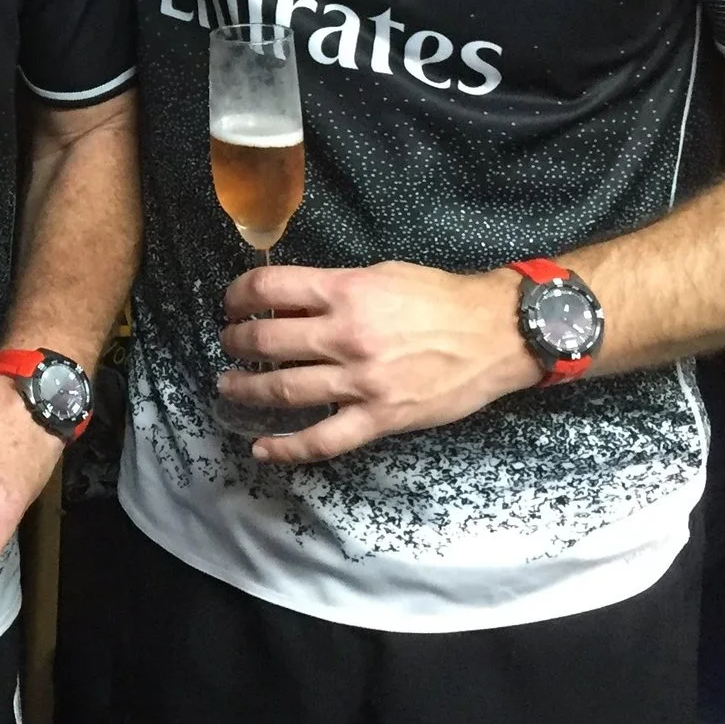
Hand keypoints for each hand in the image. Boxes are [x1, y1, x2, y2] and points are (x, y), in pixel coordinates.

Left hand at [219, 261, 536, 464]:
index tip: (232, 304)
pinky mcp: (379, 417)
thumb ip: (335, 289)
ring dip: (246, 389)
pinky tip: (262, 449)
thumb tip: (292, 301)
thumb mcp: (381, 274)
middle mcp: (345, 335)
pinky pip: (322, 440)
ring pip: (283, 390)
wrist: (496, 334)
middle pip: (266, 340)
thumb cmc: (441, 298)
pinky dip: (287, 448)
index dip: (238, 295)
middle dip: (236, 343)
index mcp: (345, 291)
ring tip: (228, 387)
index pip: (269, 288)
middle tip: (229, 345)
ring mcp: (360, 381)